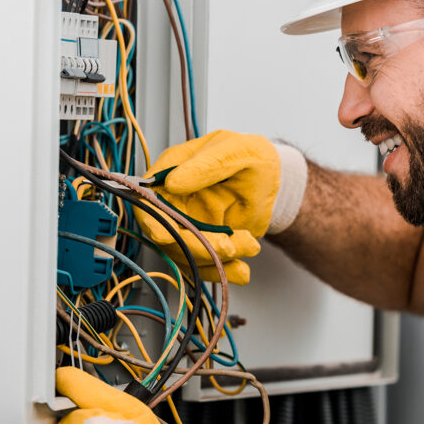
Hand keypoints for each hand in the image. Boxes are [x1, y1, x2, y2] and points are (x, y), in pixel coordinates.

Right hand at [134, 130, 306, 284]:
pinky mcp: (202, 242)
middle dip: (197, 246)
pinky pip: (203, 264)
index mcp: (172, 171)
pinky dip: (222, 271)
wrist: (273, 181)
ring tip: (250, 245)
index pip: (149, 200)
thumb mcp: (235, 152)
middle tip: (229, 246)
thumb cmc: (252, 157)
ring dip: (217, 258)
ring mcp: (186, 224)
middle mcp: (173, 200)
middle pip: (168, 234)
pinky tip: (241, 270)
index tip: (166, 237)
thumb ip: (206, 165)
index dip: (153, 221)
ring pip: (187, 253)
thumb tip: (172, 183)